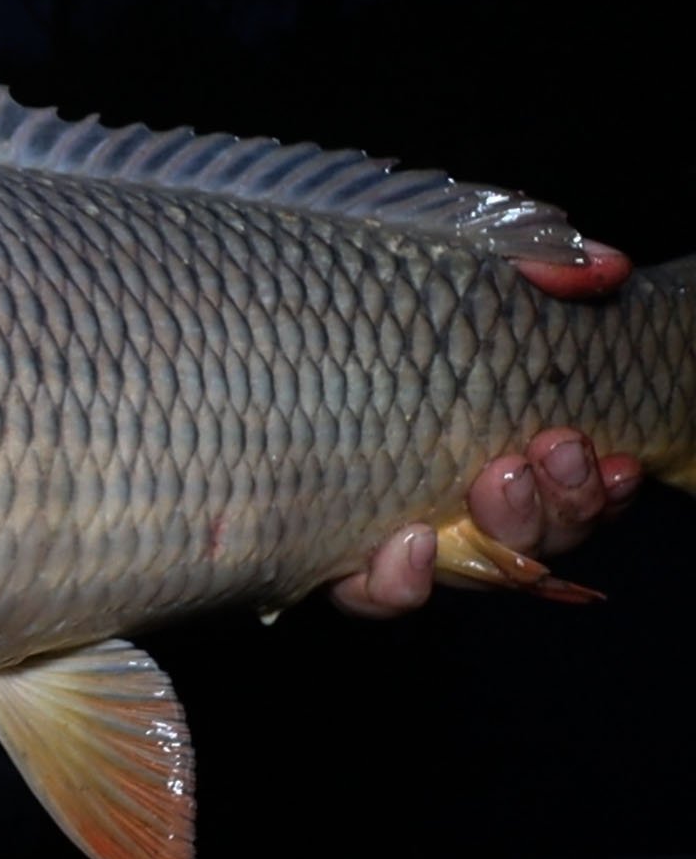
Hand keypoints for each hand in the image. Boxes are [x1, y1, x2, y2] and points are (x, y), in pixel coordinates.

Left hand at [333, 243, 640, 616]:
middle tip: (555, 447)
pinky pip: (376, 594)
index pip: (565, 493)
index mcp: (492, 448)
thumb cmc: (372, 304)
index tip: (618, 459)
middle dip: (561, 500)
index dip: (600, 491)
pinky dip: (401, 581)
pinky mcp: (331, 555)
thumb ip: (538, 264)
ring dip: (503, 529)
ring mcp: (396, 531)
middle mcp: (454, 502)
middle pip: (532, 536)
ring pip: (470, 567)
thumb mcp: (460, 270)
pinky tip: (410, 542)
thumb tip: (602, 268)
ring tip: (501, 475)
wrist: (240, 331)